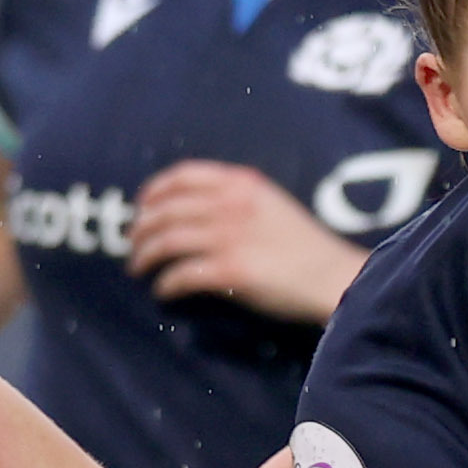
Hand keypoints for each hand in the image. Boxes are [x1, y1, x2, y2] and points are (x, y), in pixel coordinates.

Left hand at [129, 161, 366, 320]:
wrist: (335, 277)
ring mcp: (229, 237)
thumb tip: (196, 212)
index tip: (142, 206)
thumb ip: (238, 200)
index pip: (182, 175)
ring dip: (144, 257)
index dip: (154, 190)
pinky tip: (163, 292)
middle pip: (165, 210)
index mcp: (241, 183)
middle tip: (133, 245)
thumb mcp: (272, 205)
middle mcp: (231, 204)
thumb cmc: (306, 247)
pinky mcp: (230, 270)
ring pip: (166, 241)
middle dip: (141, 229)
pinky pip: (181, 275)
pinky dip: (166, 284)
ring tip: (138, 269)